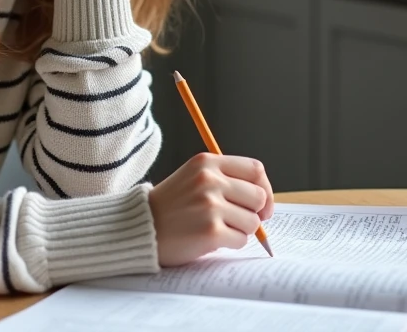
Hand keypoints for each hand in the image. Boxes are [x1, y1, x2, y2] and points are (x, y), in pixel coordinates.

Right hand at [148, 153, 274, 267]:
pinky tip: (211, 239)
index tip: (262, 204)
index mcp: (207, 162)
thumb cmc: (170, 206)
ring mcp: (210, 205)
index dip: (265, 188)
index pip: (255, 169)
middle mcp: (210, 180)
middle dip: (254, 213)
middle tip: (239, 220)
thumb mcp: (194, 177)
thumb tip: (264, 200)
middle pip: (259, 197)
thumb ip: (225, 179)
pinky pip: (241, 240)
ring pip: (252, 222)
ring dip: (241, 230)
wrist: (141, 227)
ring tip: (218, 228)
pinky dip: (231, 243)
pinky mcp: (210, 231)